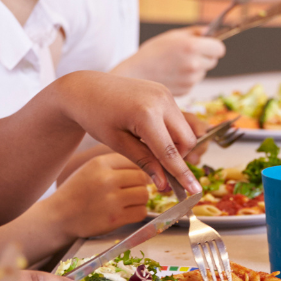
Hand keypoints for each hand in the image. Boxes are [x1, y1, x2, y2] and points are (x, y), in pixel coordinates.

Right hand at [51, 151, 150, 235]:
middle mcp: (107, 179)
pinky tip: (128, 212)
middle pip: (142, 178)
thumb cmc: (76, 192)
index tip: (134, 177)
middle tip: (132, 191)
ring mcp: (111, 200)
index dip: (138, 169)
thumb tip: (146, 164)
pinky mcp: (115, 219)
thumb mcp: (90, 168)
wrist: (58, 217)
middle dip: (140, 185)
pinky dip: (138, 213)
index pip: (134, 160)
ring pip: (144, 194)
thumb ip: (114, 164)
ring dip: (140, 199)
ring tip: (129, 202)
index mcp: (100, 163)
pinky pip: (141, 212)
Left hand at [62, 71, 199, 192]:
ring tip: (147, 146)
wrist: (85, 88)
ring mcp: (165, 93)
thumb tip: (164, 184)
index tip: (194, 191)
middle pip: (186, 139)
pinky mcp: (164, 92)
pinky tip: (148, 133)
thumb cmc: (96, 116)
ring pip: (183, 129)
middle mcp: (162, 100)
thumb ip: (144, 162)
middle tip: (159, 167)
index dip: (182, 174)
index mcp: (147, 114)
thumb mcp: (117, 143)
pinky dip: (169, 131)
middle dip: (178, 157)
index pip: (171, 151)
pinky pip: (176, 118)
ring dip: (173, 144)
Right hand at [126, 28, 225, 96]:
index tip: (209, 46)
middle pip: (213, 61)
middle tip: (189, 53)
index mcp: (193, 47)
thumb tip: (209, 31)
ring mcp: (191, 79)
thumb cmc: (153, 52)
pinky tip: (173, 74)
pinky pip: (194, 81)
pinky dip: (188, 78)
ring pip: (203, 72)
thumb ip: (194, 32)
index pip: (219, 49)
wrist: (136, 74)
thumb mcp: (172, 35)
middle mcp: (195, 64)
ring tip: (176, 64)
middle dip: (205, 56)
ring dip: (196, 68)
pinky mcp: (187, 90)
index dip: (214, 46)